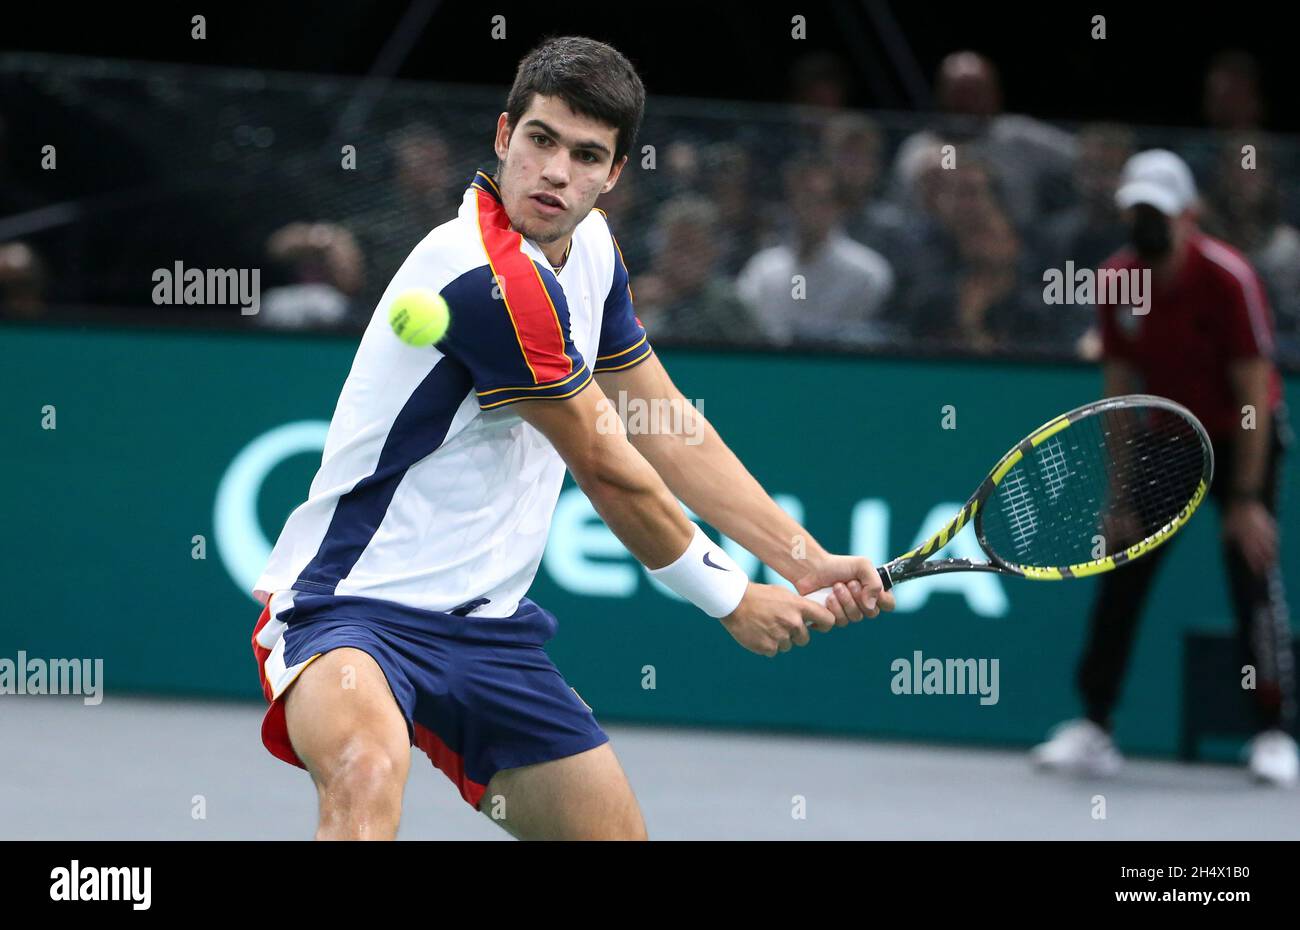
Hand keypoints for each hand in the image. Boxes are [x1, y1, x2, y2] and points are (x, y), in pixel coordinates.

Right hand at [720, 583, 835, 657]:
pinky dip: (766, 645)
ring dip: (779, 639)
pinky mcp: (768, 647)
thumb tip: (811, 617)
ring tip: (765, 626)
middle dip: (794, 634)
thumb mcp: (783, 594)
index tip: (818, 626)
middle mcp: (793, 622)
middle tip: (778, 624)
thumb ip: (799, 606)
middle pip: (804, 638)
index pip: (828, 620)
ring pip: (787, 645)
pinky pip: (773, 651)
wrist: (734, 602)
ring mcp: (781, 636)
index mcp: (799, 607)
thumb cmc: (759, 596)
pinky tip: (758, 632)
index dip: (824, 624)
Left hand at [793, 554, 895, 626]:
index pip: (889, 604)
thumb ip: (874, 582)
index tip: (871, 589)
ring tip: (835, 587)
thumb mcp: (862, 565)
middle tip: (848, 583)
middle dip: (858, 596)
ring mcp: (847, 613)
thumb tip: (871, 605)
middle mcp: (862, 605)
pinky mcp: (831, 619)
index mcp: (872, 592)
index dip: (883, 600)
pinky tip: (826, 598)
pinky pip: (837, 622)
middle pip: (871, 613)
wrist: (812, 569)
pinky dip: (832, 609)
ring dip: (844, 600)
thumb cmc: (837, 565)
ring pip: (854, 618)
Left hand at [1223, 499, 1276, 574]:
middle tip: (1266, 571)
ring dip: (1271, 555)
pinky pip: (1274, 536)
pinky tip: (1273, 549)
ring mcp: (1264, 529)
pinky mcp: (1269, 524)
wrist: (1242, 502)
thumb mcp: (1226, 531)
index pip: (1251, 555)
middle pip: (1263, 552)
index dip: (1255, 565)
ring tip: (1271, 563)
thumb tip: (1228, 554)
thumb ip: (1228, 543)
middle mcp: (1256, 535)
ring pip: (1271, 545)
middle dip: (1265, 563)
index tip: (1257, 573)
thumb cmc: (1231, 518)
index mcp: (1244, 538)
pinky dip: (1274, 543)